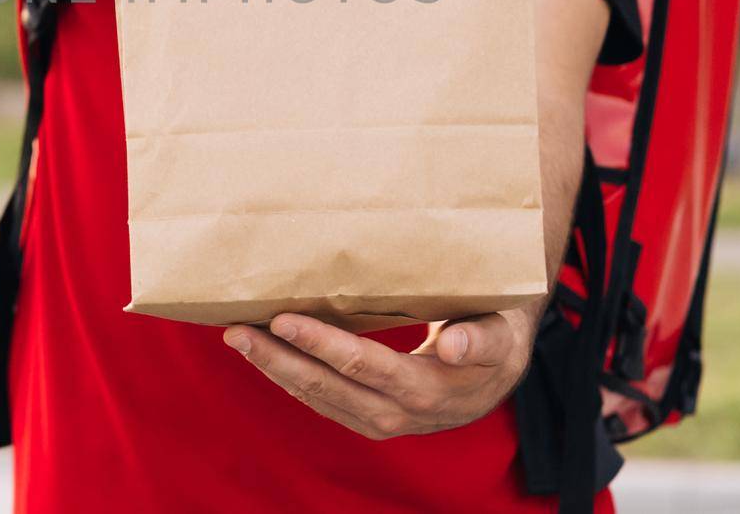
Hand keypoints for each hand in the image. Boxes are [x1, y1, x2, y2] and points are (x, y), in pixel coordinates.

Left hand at [223, 310, 534, 439]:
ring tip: (239, 339)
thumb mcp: (501, 334)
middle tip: (238, 331)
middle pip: (327, 387)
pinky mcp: (369, 416)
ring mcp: (380, 420)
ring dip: (275, 369)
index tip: (283, 319)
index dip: (320, 344)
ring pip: (317, 398)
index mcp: (428, 391)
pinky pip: (322, 401)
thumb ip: (480, 339)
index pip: (364, 365)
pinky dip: (289, 378)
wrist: (500, 376)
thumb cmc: (497, 337)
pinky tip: (265, 355)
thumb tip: (454, 347)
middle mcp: (398, 414)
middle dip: (279, 359)